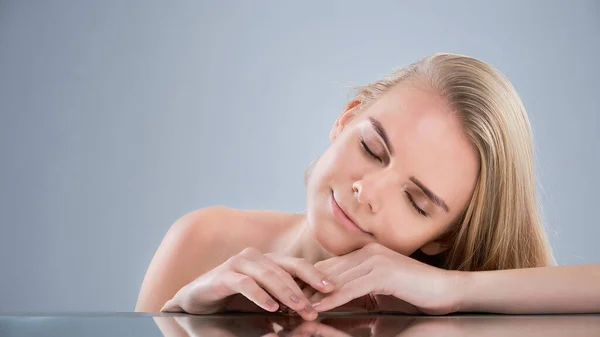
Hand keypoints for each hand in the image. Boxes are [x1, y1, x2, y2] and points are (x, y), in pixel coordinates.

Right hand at [161, 247, 334, 319]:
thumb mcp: (263, 300)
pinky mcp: (223, 276)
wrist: (196, 300)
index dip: (315, 275)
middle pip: (286, 269)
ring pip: (269, 275)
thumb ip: (283, 299)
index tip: (332, 288)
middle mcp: (255, 257)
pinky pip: (245, 283)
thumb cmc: (232, 300)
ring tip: (299, 308)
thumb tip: (309, 310)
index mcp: (268, 261)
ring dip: (286, 293)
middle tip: (315, 308)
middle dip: (304, 290)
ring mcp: (238, 264)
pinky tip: (271, 307)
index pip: (296, 264)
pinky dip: (259, 295)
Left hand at [306, 243, 460, 314]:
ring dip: (313, 294)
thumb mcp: (381, 294)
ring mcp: (375, 259)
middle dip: (305, 286)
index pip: (330, 267)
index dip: (309, 280)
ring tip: (294, 306)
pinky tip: (317, 308)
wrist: (446, 291)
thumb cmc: (415, 294)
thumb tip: (339, 307)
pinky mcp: (382, 272)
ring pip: (336, 279)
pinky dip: (331, 299)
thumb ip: (360, 295)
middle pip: (328, 271)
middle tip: (285, 300)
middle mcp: (368, 252)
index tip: (292, 293)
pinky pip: (350, 288)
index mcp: (366, 253)